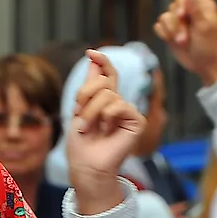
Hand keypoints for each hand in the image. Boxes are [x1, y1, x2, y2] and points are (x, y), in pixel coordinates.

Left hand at [66, 50, 144, 214]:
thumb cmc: (81, 144)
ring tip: (91, 128)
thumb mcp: (79, 110)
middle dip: (84, 97)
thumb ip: (89, 85)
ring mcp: (128, 112)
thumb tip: (93, 56)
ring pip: (108, 94)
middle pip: (102, 81)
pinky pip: (120, 106)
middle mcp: (118, 103)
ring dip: (92, 112)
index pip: (108, 74)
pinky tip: (106, 131)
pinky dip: (107, 117)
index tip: (90, 52)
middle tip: (80, 117)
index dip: (102, 61)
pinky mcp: (137, 121)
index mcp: (104, 100)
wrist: (86, 165)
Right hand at [154, 0, 216, 86]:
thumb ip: (195, 9)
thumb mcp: (204, 27)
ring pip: (164, 17)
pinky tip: (172, 42)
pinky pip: (158, 27)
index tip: (182, 16)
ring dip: (171, 31)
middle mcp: (188, 10)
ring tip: (181, 42)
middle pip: (172, 6)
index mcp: (201, 4)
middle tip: (184, 38)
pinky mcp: (170, 31)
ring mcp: (178, 21)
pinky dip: (164, 35)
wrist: (204, 64)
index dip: (181, 3)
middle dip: (176, 23)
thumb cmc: (209, 45)